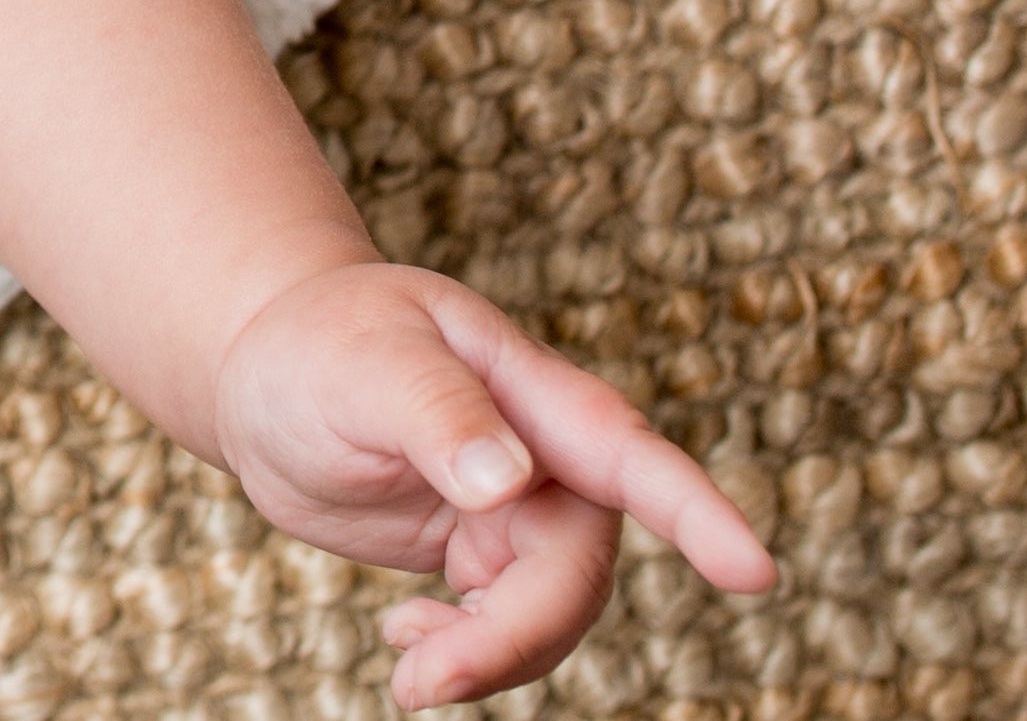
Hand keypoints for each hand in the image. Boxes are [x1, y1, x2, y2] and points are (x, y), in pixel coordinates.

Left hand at [210, 262, 777, 705]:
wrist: (271, 372)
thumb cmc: (325, 342)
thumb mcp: (367, 363)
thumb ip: (438, 415)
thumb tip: (506, 483)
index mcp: (541, 399)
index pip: (635, 460)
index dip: (699, 518)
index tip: (754, 575)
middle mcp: (550, 461)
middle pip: (574, 574)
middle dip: (513, 640)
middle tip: (420, 683)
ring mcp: (523, 513)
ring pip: (546, 615)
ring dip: (485, 659)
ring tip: (406, 674)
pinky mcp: (486, 554)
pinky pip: (505, 628)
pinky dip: (460, 653)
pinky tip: (404, 636)